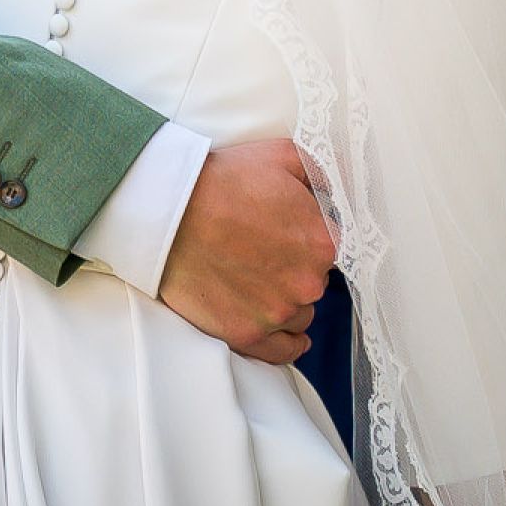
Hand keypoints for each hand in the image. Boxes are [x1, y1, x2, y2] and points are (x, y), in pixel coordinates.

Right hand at [156, 139, 338, 364]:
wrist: (168, 209)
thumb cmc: (222, 179)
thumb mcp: (281, 154)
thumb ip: (321, 172)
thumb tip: (338, 189)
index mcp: (322, 240)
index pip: (330, 247)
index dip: (307, 238)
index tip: (286, 233)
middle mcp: (308, 282)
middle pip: (315, 280)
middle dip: (296, 267)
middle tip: (263, 250)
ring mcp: (277, 312)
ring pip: (300, 313)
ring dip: (287, 300)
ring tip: (258, 281)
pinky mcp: (247, 334)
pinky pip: (284, 350)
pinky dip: (287, 342)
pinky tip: (285, 332)